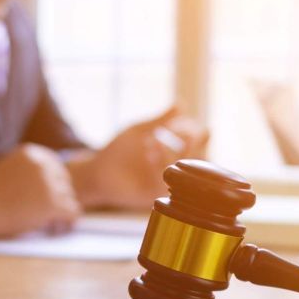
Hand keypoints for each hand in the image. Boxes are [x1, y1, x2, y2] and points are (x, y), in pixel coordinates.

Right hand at [0, 143, 80, 238]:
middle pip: (66, 183)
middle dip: (57, 197)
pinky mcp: (52, 204)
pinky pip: (74, 212)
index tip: (36, 197)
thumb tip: (55, 181)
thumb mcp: (9, 169)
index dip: (50, 185)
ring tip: (39, 219)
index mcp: (33, 152)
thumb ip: (30, 170)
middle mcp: (43, 164)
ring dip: (59, 210)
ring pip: (70, 198)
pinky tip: (51, 225)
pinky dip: (65, 221)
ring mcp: (49, 184)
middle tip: (39, 211)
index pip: (58, 167)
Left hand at [68, 106, 208, 209]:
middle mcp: (176, 170)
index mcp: (176, 153)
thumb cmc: (118, 152)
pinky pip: (168, 179)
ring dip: (178, 151)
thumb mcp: (139, 132)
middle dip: (194, 142)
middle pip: (202, 158)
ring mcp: (167, 184)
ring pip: (188, 171)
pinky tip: (151, 148)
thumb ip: (159, 120)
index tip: (180, 121)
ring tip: (157, 138)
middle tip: (180, 132)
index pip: (200, 143)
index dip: (196, 130)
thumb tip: (181, 104)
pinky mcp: (155, 195)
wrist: (97, 173)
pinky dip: (162, 161)